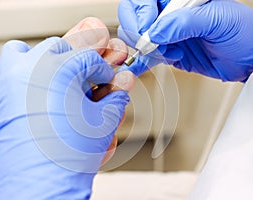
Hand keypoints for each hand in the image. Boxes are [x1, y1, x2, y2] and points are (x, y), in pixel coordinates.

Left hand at [0, 17, 130, 198]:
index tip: (107, 79)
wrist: (38, 185)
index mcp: (63, 68)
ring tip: (52, 76)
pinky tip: (27, 91)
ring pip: (22, 51)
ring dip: (38, 59)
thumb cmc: (69, 156)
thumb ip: (116, 97)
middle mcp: (32, 66)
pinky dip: (13, 77)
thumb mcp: (103, 123)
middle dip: (73, 60)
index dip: (103, 69)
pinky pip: (1, 75)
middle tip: (83, 78)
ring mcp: (9, 78)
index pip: (90, 59)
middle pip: (57, 47)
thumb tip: (124, 83)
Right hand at [118, 0, 252, 81]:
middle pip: (134, 16)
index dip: (141, 13)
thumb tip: (155, 32)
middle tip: (149, 43)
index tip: (148, 29)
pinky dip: (140, 63)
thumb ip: (184, 23)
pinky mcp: (167, 52)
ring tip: (167, 53)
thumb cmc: (242, 32)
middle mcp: (169, 14)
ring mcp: (166, 34)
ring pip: (137, 37)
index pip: (144, 0)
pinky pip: (147, 56)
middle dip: (138, 31)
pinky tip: (138, 66)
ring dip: (145, 49)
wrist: (248, 60)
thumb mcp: (216, 20)